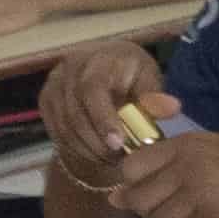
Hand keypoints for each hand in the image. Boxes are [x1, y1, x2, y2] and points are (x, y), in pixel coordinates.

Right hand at [38, 43, 176, 181]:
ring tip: (111, 159)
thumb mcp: (149, 80)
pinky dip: (75, 148)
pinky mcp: (45, 99)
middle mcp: (71, 67)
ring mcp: (54, 83)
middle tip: (119, 159)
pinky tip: (95, 154)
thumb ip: (155, 97)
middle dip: (97, 141)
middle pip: (75, 112)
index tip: (119, 143)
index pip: (93, 89)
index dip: (103, 119)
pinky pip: (57, 131)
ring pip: (64, 126)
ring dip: (87, 149)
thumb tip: (172, 108)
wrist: (107, 69)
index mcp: (100, 57)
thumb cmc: (133, 75)